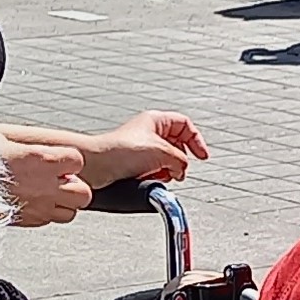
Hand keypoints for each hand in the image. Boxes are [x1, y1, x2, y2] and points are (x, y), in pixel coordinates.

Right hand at [0, 125, 94, 224]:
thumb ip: (21, 145)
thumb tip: (19, 143)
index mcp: (41, 159)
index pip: (77, 161)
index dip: (69, 160)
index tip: (59, 160)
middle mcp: (44, 185)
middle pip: (83, 194)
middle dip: (75, 187)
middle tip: (60, 181)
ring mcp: (37, 207)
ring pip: (70, 213)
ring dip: (63, 204)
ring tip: (48, 194)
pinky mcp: (26, 222)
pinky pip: (48, 221)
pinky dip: (45, 214)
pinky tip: (32, 203)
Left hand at [86, 108, 208, 187]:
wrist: (97, 166)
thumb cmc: (120, 151)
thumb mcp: (163, 152)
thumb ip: (181, 160)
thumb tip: (182, 169)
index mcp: (156, 120)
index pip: (186, 126)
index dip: (196, 140)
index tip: (202, 156)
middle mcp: (148, 132)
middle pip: (177, 145)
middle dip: (180, 160)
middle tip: (179, 170)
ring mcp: (141, 148)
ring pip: (166, 160)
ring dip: (168, 170)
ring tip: (162, 174)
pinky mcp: (134, 164)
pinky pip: (154, 170)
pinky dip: (156, 176)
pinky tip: (151, 179)